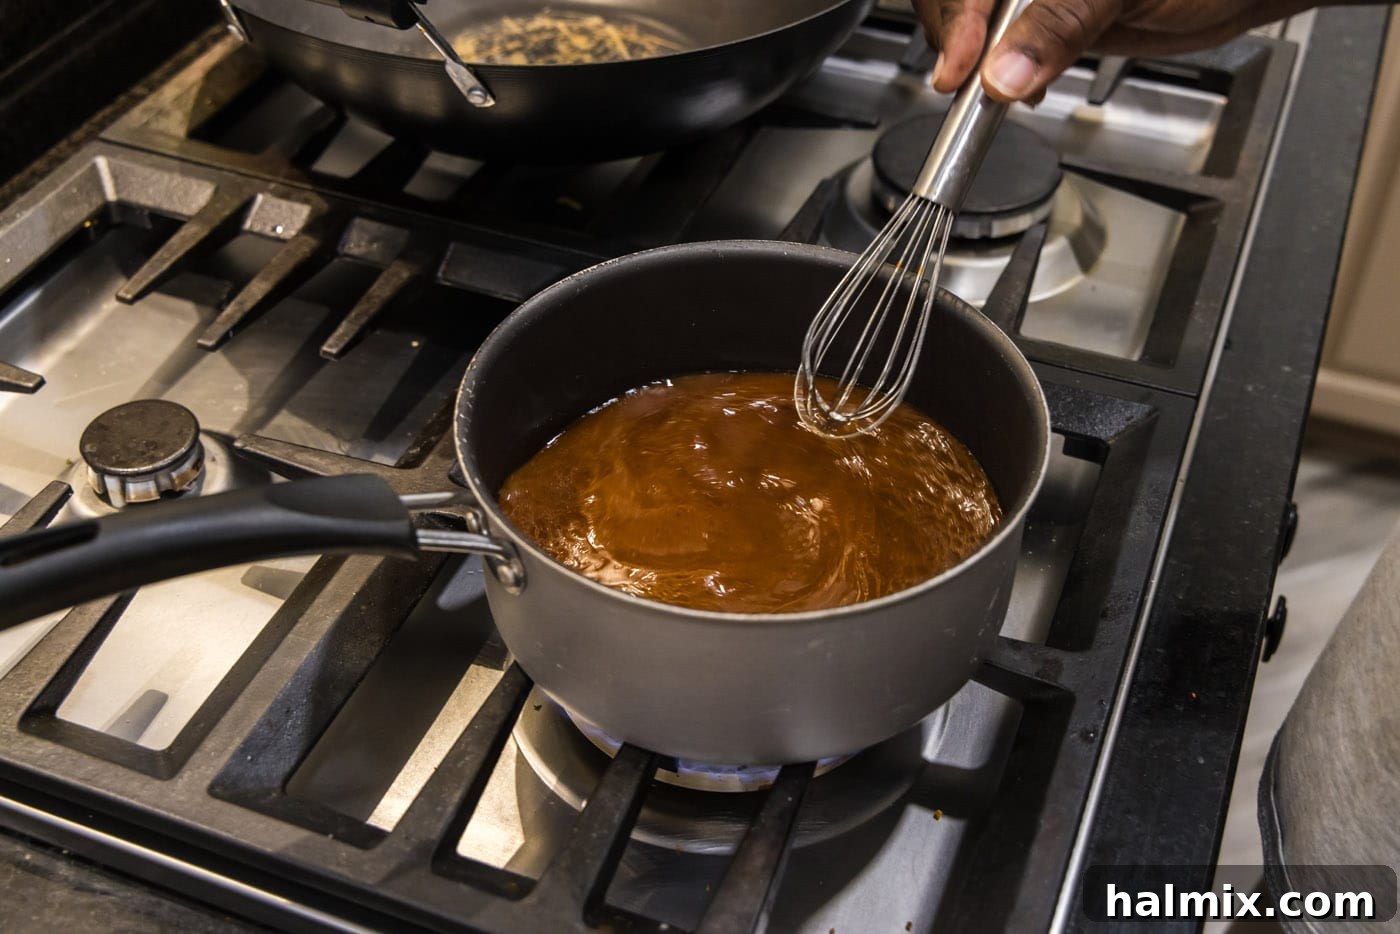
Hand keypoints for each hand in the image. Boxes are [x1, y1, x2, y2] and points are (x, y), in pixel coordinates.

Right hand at [914, 0, 1321, 102]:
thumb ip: (1060, 24)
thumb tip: (1006, 75)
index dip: (958, 20)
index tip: (960, 70)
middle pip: (959, 0)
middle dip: (962, 42)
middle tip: (971, 85)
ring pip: (976, 25)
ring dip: (977, 63)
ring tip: (1001, 91)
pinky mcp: (1049, 16)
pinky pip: (1002, 41)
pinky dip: (1002, 71)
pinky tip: (1022, 87)